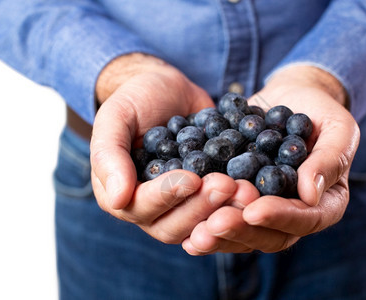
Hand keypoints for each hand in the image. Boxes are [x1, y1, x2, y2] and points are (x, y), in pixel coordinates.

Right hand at [90, 53, 236, 242]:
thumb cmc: (136, 99)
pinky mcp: (205, 199)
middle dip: (201, 207)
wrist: (169, 90)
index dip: (166, 196)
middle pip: (173, 226)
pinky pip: (221, 212)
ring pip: (200, 225)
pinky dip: (238, 206)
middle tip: (228, 185)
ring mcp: (180, 207)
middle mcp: (149, 209)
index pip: (140, 208)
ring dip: (223, 211)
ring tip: (246, 190)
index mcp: (119, 194)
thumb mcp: (116, 117)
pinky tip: (256, 191)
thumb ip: (109, 155)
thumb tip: (116, 199)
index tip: (192, 178)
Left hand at [182, 65, 359, 253]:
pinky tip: (185, 227)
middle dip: (242, 231)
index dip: (280, 217)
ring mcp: (264, 208)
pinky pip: (223, 216)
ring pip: (243, 233)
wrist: (289, 98)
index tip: (253, 210)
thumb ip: (330, 159)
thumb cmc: (320, 111)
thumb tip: (311, 194)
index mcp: (324, 203)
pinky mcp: (239, 199)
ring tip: (196, 231)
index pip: (306, 219)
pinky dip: (204, 221)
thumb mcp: (337, 127)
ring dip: (219, 234)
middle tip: (215, 224)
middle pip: (270, 235)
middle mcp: (293, 213)